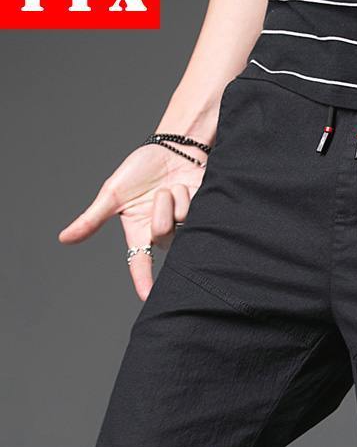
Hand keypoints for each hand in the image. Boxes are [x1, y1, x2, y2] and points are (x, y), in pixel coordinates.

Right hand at [58, 143, 205, 299]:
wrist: (173, 149)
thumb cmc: (141, 169)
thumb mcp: (112, 193)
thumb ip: (91, 220)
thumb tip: (64, 239)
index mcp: (139, 232)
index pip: (140, 261)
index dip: (143, 280)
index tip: (147, 297)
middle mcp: (161, 233)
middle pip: (163, 236)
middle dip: (161, 212)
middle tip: (159, 193)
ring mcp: (182, 226)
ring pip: (181, 224)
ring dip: (175, 200)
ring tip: (172, 188)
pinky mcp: (201, 218)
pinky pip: (196, 215)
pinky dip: (189, 196)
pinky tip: (187, 188)